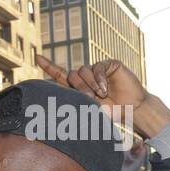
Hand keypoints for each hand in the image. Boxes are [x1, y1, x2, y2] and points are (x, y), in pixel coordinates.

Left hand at [35, 55, 169, 138]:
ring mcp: (97, 69)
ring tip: (101, 95)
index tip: (37, 57)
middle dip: (78, 88)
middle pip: (70, 75)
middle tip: (89, 99)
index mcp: (78, 87)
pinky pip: (97, 67)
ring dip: (89, 84)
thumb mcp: (89, 111)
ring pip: (82, 70)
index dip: (48, 66)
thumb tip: (59, 108)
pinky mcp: (109, 65)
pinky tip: (105, 88)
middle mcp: (86, 76)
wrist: (131, 109)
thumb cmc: (111, 113)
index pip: (60, 74)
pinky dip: (99, 78)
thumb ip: (76, 104)